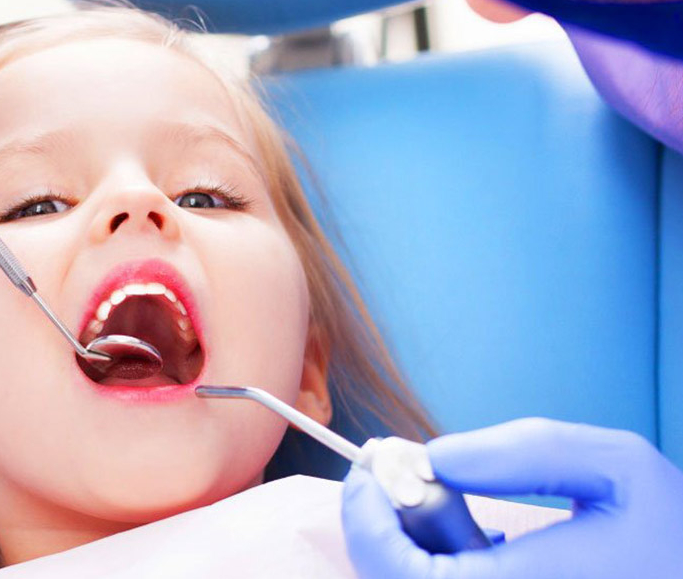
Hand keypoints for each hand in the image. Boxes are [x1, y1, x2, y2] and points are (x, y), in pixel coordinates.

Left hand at [342, 418, 682, 577]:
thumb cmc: (672, 534)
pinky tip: (470, 530)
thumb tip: (436, 456)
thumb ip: (527, 452)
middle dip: (380, 522)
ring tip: (444, 495)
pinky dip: (437, 559)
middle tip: (394, 470)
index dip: (366, 521)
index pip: (399, 575)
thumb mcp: (620, 469)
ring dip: (408, 540)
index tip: (371, 468)